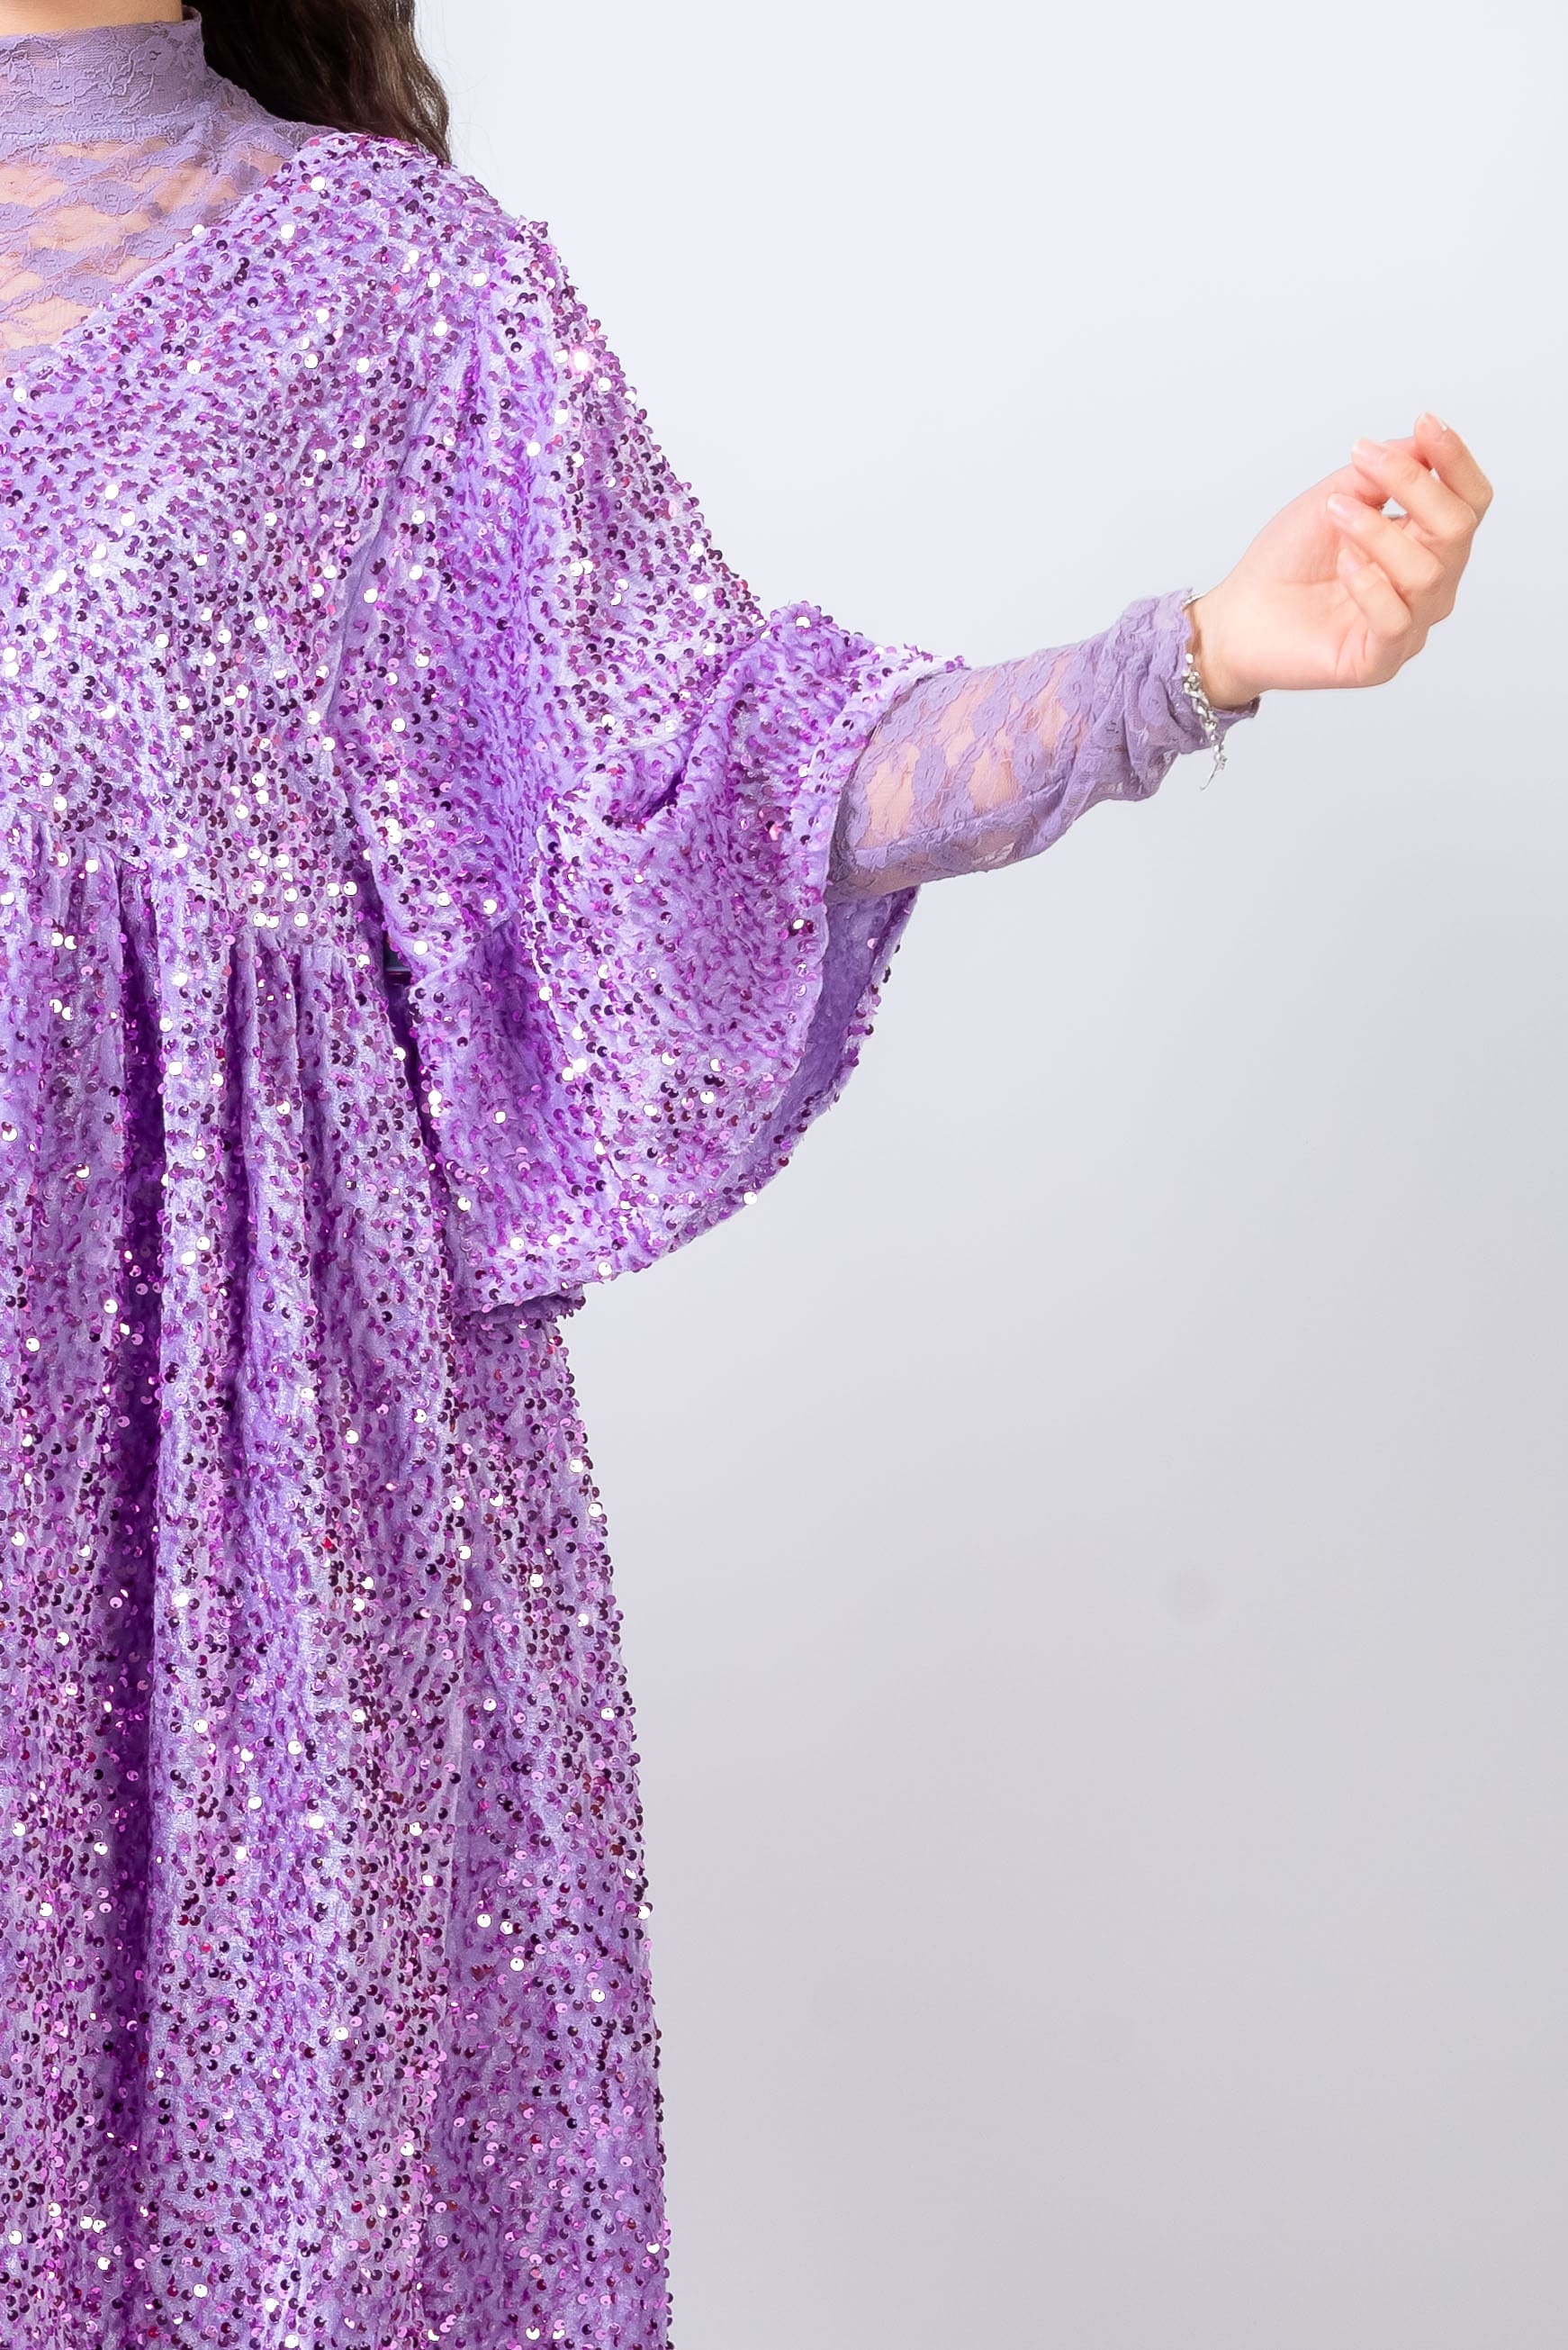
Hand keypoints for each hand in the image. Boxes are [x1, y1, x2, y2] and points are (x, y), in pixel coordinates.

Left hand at [1185, 412, 1492, 707]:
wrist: (1238, 615)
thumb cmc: (1288, 559)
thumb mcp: (1335, 498)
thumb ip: (1382, 474)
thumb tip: (1423, 443)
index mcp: (1425, 543)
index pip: (1468, 501)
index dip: (1456, 461)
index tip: (1425, 423)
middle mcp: (1428, 586)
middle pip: (1457, 530)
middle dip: (1415, 486)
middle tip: (1363, 462)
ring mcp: (1409, 626)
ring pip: (1427, 573)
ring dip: (1378, 531)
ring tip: (1335, 509)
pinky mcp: (1378, 661)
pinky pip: (1396, 621)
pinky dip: (1371, 585)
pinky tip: (1344, 564)